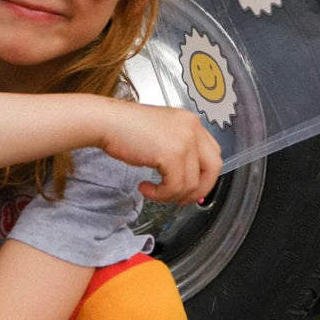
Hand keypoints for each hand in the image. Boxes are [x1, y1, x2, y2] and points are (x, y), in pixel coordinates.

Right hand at [99, 101, 222, 204]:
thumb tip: (189, 181)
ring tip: (153, 191)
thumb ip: (177, 150)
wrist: (106, 121)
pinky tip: (145, 188)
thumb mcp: (160, 133)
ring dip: (172, 195)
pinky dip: (160, 194)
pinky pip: (175, 187)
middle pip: (214, 167)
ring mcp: (184, 140)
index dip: (205, 175)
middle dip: (199, 189)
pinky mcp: (172, 153)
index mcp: (190, 121)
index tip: (192, 188)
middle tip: (180, 198)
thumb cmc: (124, 127)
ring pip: (192, 183)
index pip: (213, 153)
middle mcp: (192, 128)